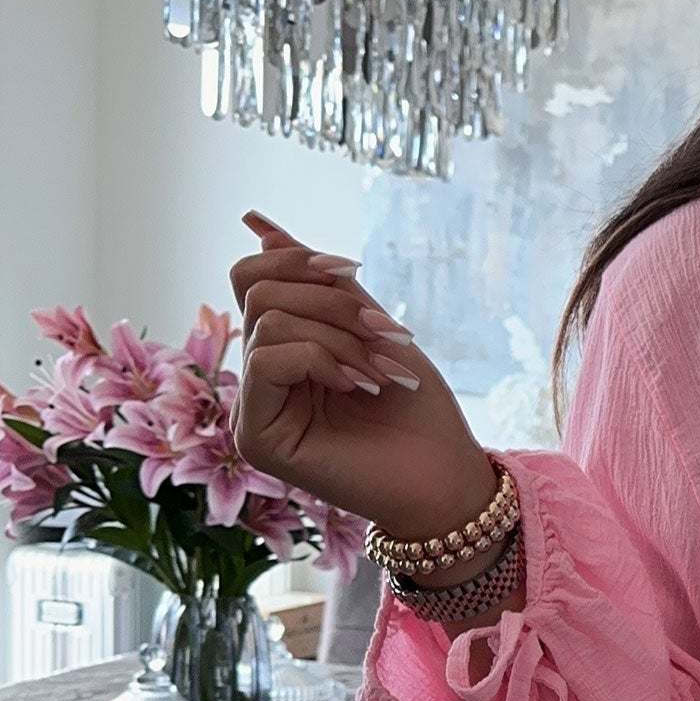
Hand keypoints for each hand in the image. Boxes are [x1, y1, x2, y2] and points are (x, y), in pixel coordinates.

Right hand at [230, 211, 497, 543]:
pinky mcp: (256, 436)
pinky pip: (268, 361)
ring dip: (341, 335)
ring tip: (385, 369)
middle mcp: (259, 377)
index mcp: (281, 348)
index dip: (300, 260)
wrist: (445, 478)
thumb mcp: (370, 326)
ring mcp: (253, 408)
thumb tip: (257, 222)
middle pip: (259, 292)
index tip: (356, 272)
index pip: (254, 277)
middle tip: (388, 334)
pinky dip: (322, 360)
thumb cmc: (416, 410)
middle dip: (332, 302)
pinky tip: (362, 385)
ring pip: (268, 322)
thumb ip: (319, 282)